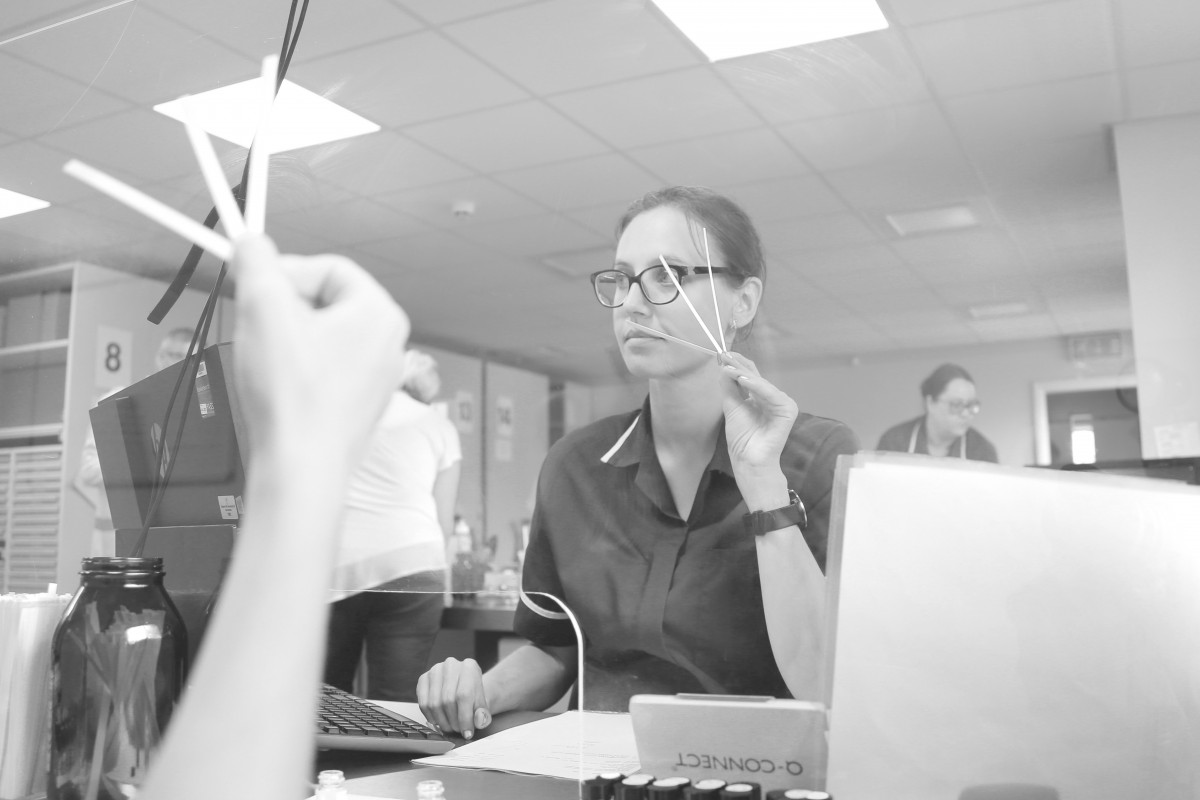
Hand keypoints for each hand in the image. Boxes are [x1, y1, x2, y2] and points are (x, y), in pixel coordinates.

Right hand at [231, 235, 408, 460]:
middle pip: (327, 301)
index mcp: (380, 314)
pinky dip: (298, 371)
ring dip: (287, 339)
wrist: (301, 467)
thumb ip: (257, 265)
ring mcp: (376, 379)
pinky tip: (279, 388)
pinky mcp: (357, 406)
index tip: (254, 280)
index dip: (286, 270)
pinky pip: (325, 370)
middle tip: (256, 321)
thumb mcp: (264, 309)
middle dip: (285, 307)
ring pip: (323, 336)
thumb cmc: (295, 398)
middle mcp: (389, 345)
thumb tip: (251, 244)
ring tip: (267, 359)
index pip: (330, 268)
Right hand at [416, 658, 492, 739]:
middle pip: (448, 700)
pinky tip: (439, 721)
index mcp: (469, 667)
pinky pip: (423, 704)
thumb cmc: (473, 697)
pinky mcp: (423, 678)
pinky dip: (431, 717)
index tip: (467, 732)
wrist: (463, 687)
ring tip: (450, 727)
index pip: (464, 695)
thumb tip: (479, 720)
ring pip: (434, 704)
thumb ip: (483, 714)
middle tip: (458, 730)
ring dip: (442, 722)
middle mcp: (451, 665)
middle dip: (453, 722)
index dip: (465, 718)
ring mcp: (435, 670)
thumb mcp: (483, 705)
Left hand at [718, 351, 796, 503]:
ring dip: (744, 373)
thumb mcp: (731, 406)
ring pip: (761, 383)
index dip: (736, 364)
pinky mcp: (788, 410)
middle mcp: (773, 397)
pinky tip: (742, 378)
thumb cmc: (742, 438)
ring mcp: (782, 403)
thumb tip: (723, 365)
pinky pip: (770, 394)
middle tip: (724, 354)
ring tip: (728, 366)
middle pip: (756, 376)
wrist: (748, 460)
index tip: (721, 354)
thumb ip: (729, 386)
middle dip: (738, 365)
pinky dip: (756, 386)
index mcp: (761, 396)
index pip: (750, 375)